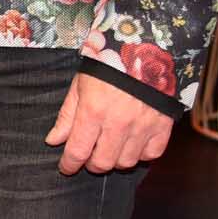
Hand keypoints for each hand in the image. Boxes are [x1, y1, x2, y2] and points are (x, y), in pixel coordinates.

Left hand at [47, 72, 174, 175]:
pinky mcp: (163, 126)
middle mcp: (118, 123)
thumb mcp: (80, 85)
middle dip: (91, 164)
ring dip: (116, 160)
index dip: (69, 165)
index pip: (78, 152)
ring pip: (127, 162)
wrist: (147, 51)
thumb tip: (53, 141)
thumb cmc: (108, 65)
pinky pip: (152, 154)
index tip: (66, 167)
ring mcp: (143, 126)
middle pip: (103, 163)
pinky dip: (141, 154)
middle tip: (89, 156)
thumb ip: (67, 116)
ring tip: (111, 148)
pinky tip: (133, 144)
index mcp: (93, 112)